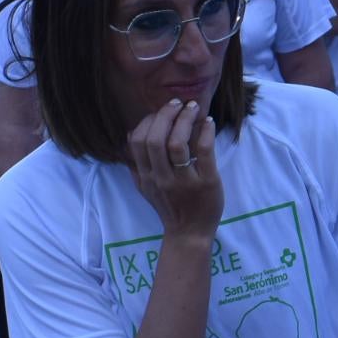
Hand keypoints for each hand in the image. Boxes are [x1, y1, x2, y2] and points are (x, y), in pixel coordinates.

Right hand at [126, 98, 222, 236]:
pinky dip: (205, 132)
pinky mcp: (206, 182)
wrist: (189, 233)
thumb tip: (129, 134)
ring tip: (192, 108)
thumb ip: (136, 164)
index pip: (137, 141)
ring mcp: (183, 181)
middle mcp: (161, 178)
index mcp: (146, 176)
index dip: (148, 121)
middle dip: (166, 115)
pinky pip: (203, 151)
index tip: (161, 112)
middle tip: (177, 103)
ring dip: (185, 119)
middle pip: (155, 139)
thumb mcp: (145, 187)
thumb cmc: (170, 206)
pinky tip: (208, 122)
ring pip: (177, 143)